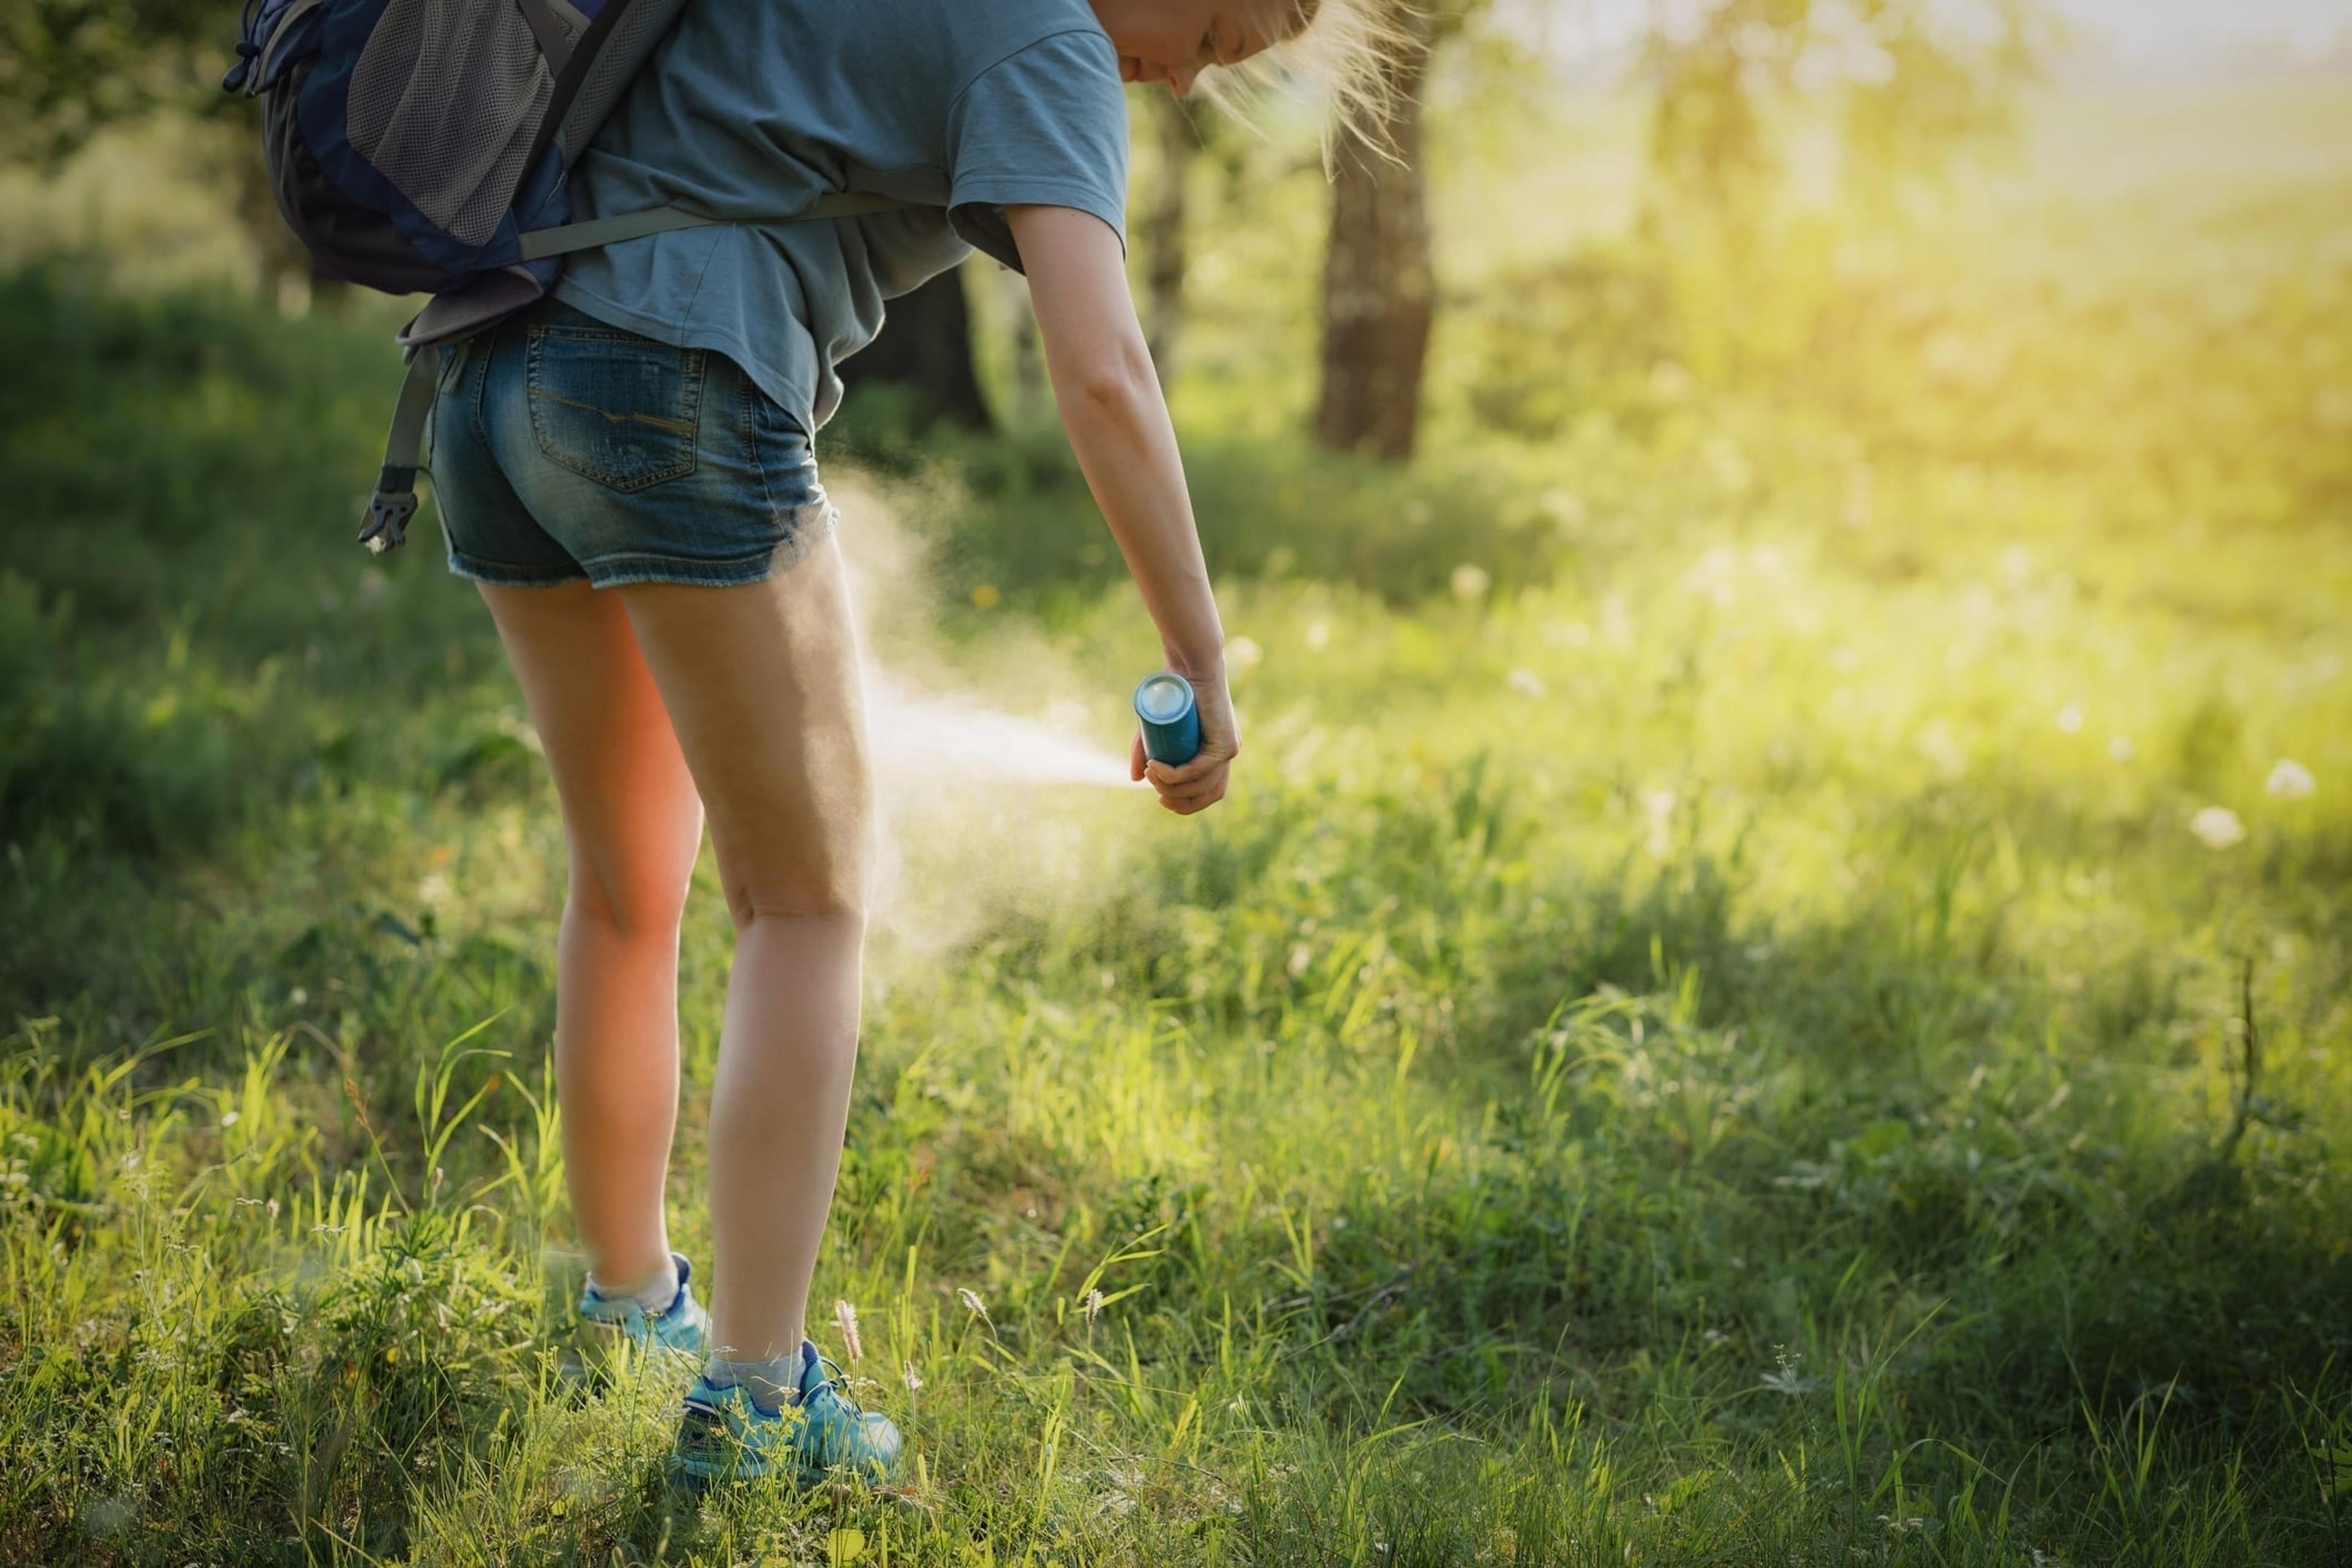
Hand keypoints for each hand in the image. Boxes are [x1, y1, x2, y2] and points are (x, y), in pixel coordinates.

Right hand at [1130, 667, 1237, 814]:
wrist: (1191, 664)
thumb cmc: (1174, 689)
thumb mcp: (1156, 727)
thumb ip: (1146, 751)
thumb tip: (1136, 779)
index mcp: (1215, 753)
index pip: (1207, 792)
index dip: (1185, 804)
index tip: (1160, 798)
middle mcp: (1226, 754)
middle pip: (1206, 794)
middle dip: (1178, 801)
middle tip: (1151, 783)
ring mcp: (1229, 750)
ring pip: (1200, 784)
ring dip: (1170, 785)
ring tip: (1149, 770)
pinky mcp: (1226, 744)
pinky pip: (1199, 770)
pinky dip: (1175, 775)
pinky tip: (1156, 768)